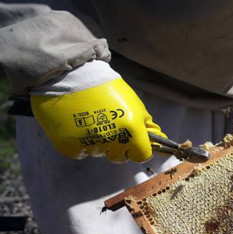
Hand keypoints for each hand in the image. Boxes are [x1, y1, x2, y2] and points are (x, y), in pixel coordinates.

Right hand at [31, 64, 164, 162]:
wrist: (71, 75)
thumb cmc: (107, 88)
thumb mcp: (134, 104)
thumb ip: (146, 125)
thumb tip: (161, 140)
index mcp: (131, 129)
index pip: (142, 156)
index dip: (138, 149)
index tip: (133, 142)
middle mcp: (112, 139)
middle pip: (120, 157)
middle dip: (118, 146)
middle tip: (109, 127)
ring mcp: (90, 144)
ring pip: (99, 153)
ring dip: (98, 142)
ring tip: (90, 120)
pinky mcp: (69, 147)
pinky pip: (81, 153)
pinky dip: (80, 143)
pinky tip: (78, 126)